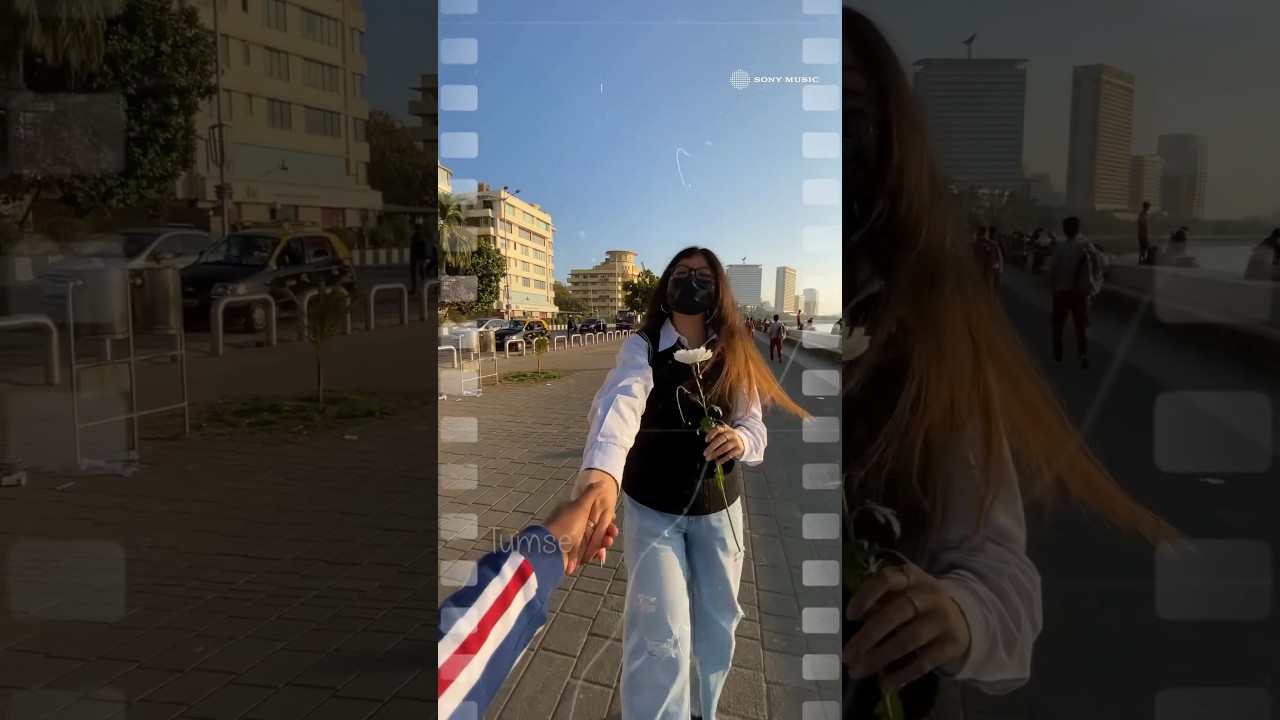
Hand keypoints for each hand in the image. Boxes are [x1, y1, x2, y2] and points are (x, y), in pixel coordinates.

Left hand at [542, 492, 618, 573]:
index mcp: (572, 512)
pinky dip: (594, 554)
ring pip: (591, 541)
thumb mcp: (579, 505)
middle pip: (593, 528)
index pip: (592, 513)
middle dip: (605, 533)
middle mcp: (572, 525)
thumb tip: (602, 481)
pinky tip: (600, 556)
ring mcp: (571, 540)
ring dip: (601, 544)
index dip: (604, 518)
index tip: (613, 521)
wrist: (550, 551)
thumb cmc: (566, 525)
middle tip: (611, 536)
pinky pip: (586, 553)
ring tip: (607, 544)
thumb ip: (592, 493)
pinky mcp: (572, 554)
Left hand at [704, 425, 744, 464]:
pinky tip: (717, 462)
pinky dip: (722, 459)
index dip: (711, 434)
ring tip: (708, 458)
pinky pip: (730, 455)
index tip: (706, 441)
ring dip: (715, 454)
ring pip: (725, 448)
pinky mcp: (738, 449)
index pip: (718, 429)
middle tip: (705, 453)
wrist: (742, 441)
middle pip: (720, 440)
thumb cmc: (728, 438)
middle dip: (711, 447)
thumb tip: (708, 444)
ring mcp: (735, 441)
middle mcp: (731, 434)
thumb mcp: (722, 434)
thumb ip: (715, 437)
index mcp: (725, 428)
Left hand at [843, 563, 970, 692]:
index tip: (850, 616)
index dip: (866, 596)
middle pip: (895, 613)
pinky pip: (924, 661)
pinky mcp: (952, 643)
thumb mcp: (901, 595)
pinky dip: (903, 675)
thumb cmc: (918, 605)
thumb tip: (856, 623)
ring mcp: (942, 619)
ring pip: (908, 639)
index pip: (886, 579)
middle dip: (868, 636)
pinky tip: (885, 686)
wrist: (964, 618)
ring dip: (880, 657)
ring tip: (858, 671)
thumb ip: (878, 604)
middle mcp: (928, 594)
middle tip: (847, 655)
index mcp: (910, 577)